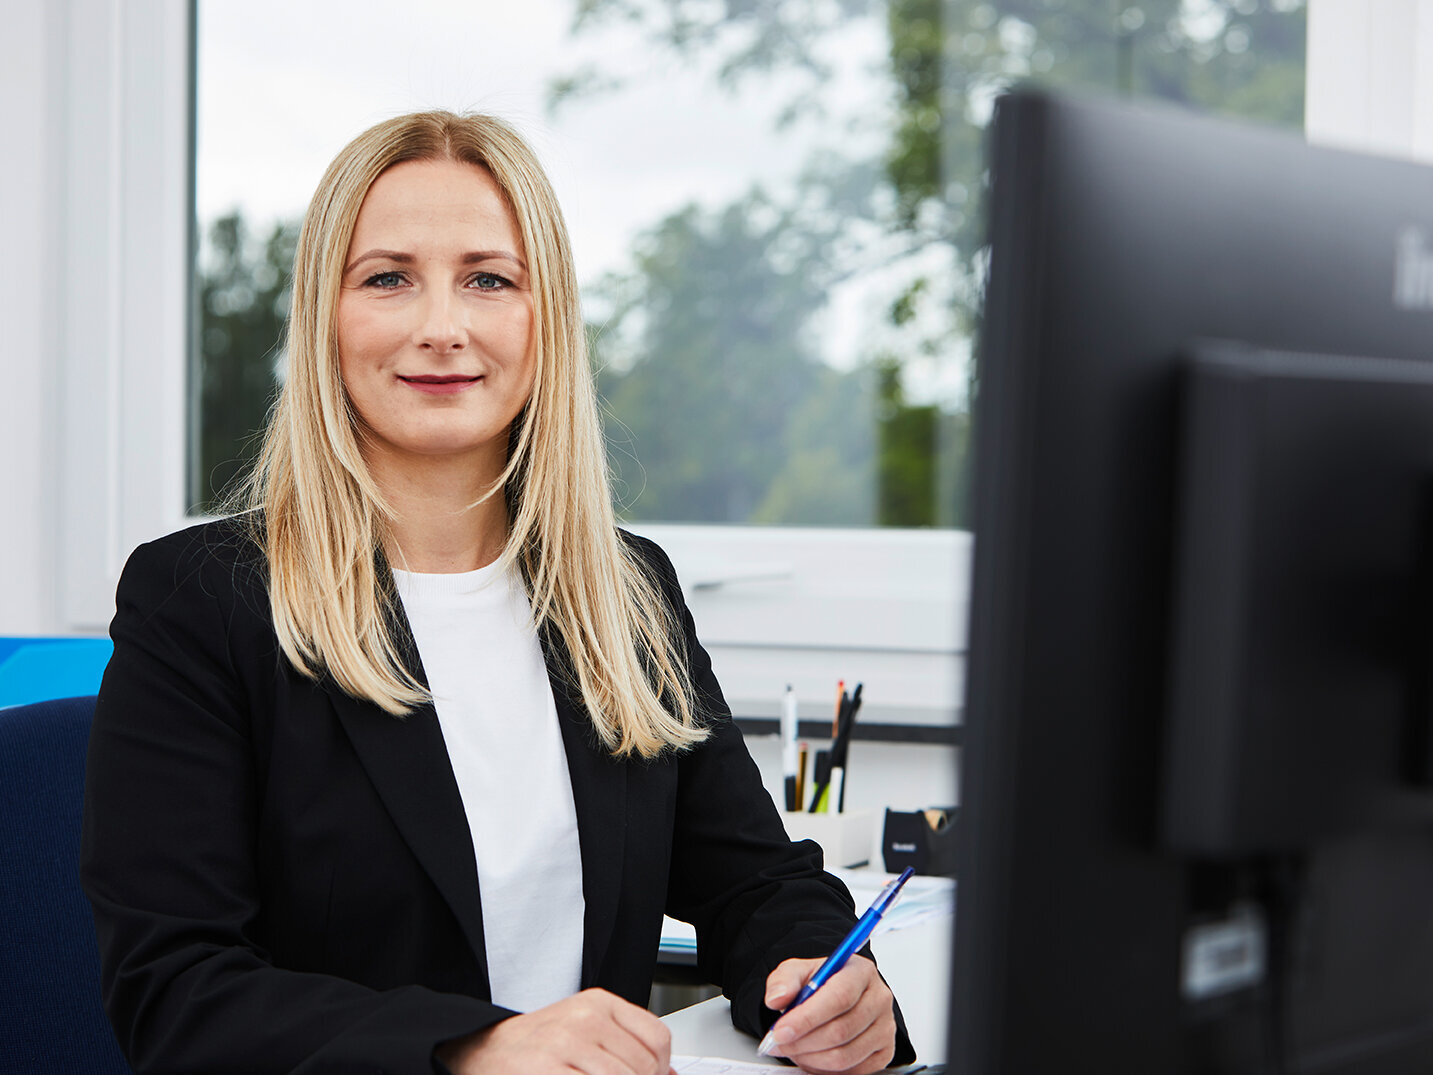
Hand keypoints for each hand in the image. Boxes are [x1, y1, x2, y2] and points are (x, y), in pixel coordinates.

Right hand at [437, 988, 675, 1074]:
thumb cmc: (534, 1045)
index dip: (661, 1069)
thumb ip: (625, 1046)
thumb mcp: (584, 1030)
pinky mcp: (547, 1070)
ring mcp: (565, 1045)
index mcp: (599, 1003)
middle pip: (642, 1068)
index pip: (656, 1039)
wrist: (480, 1048)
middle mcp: (584, 1019)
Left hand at [762, 955, 896, 1074]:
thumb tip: (777, 999)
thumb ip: (784, 981)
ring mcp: (885, 1027)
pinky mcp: (884, 1051)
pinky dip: (826, 1070)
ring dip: (811, 1058)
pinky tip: (812, 1056)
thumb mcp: (797, 971)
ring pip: (845, 1055)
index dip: (807, 1018)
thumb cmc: (822, 982)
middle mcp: (879, 998)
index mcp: (861, 972)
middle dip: (803, 1042)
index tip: (780, 1031)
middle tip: (778, 1043)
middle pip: (841, 1030)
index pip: (839, 997)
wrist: (837, 995)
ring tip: (793, 1048)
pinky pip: (854, 1071)